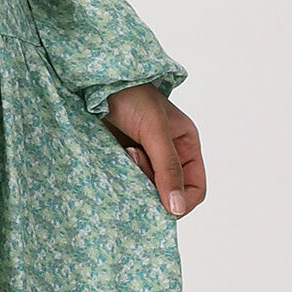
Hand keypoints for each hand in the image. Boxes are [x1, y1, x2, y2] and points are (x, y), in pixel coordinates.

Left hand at [101, 84, 205, 218]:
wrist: (95, 83)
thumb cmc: (132, 95)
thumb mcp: (155, 130)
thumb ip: (167, 168)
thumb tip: (176, 208)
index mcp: (186, 146)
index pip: (195, 188)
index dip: (183, 201)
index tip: (163, 203)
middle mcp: (169, 156)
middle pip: (169, 194)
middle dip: (154, 187)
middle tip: (134, 159)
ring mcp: (144, 160)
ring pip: (146, 191)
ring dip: (136, 180)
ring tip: (124, 152)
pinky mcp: (122, 162)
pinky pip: (127, 184)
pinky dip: (122, 180)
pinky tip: (115, 160)